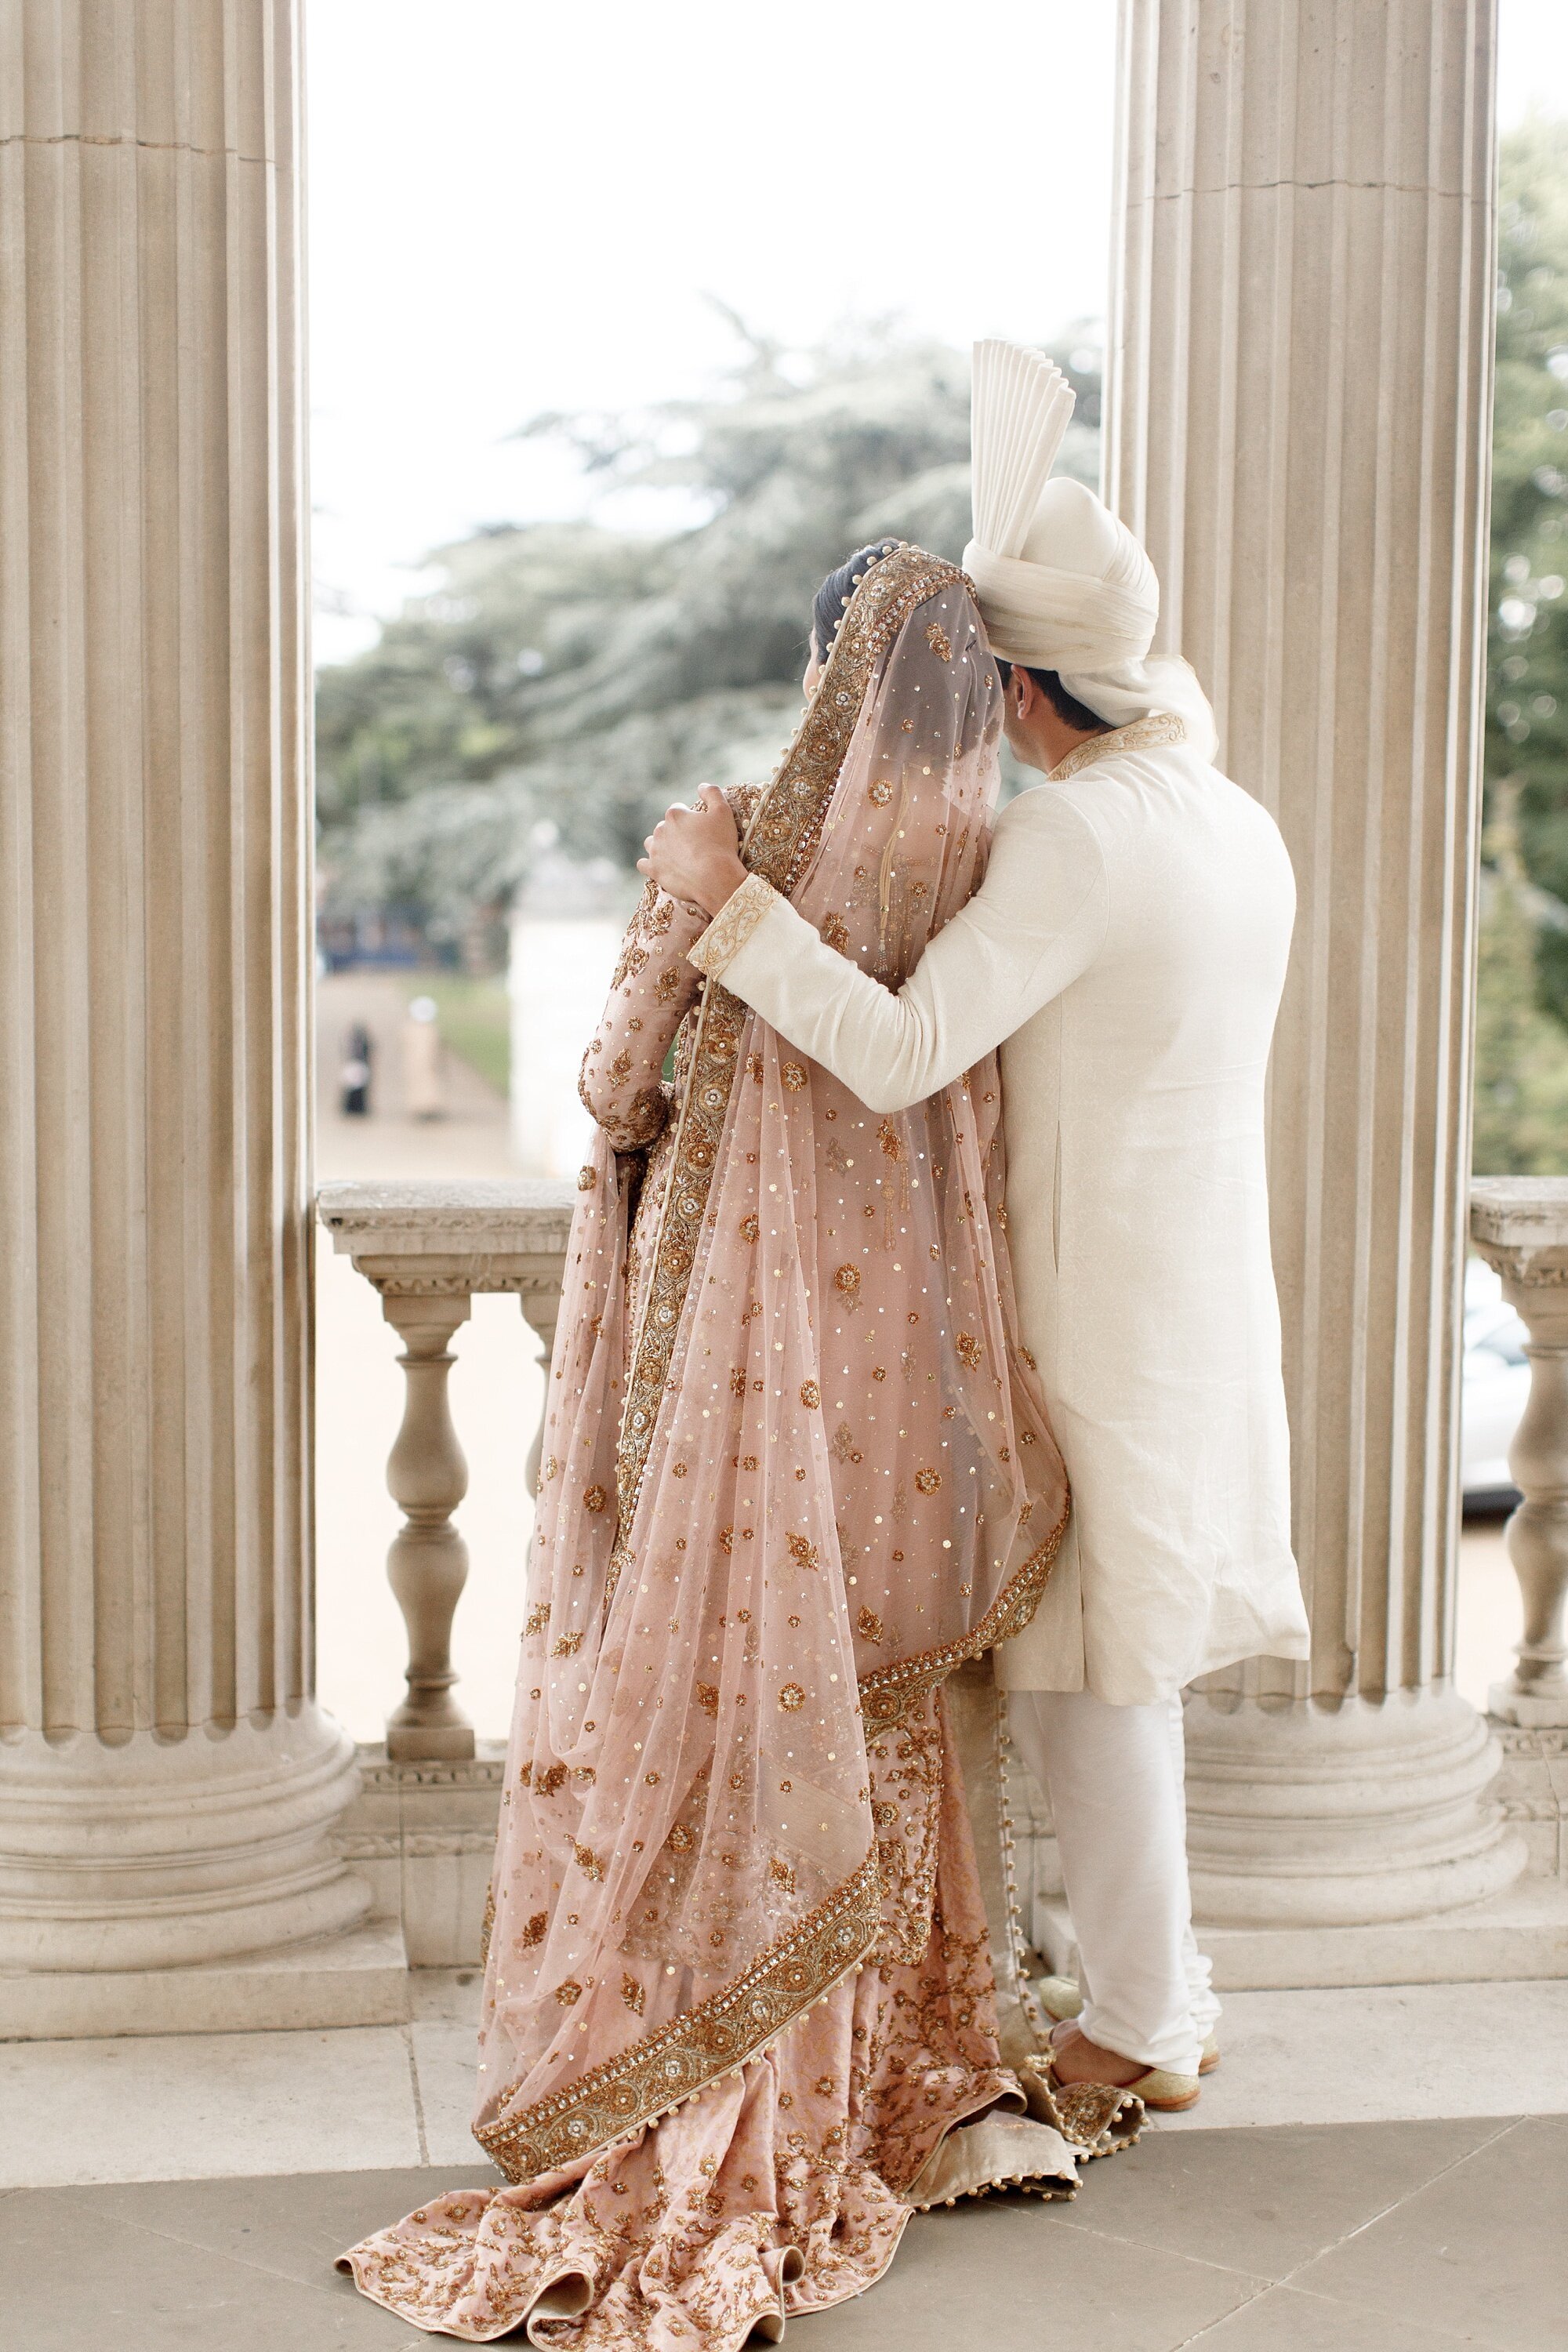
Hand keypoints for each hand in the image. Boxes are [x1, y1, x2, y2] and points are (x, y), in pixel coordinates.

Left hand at [638, 785, 747, 916]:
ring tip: (676, 854)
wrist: (715, 877)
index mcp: (674, 814)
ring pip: (651, 843)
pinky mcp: (654, 870)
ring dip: (660, 845)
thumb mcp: (723, 812)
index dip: (691, 818)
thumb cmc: (720, 844)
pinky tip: (660, 865)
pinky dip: (650, 864)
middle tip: (693, 844)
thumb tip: (701, 786)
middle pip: (665, 826)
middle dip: (675, 832)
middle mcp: (660, 830)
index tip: (701, 829)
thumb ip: (712, 793)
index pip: (679, 810)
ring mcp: (655, 851)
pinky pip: (643, 864)